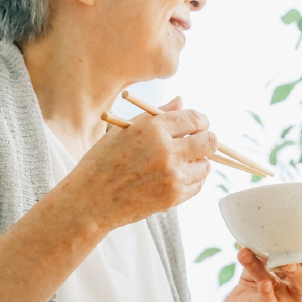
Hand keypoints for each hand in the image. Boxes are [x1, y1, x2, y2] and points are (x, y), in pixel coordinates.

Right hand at [71, 97, 217, 230]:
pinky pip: (197, 185)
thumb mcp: (124, 130)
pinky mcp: (173, 197)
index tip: (198, 126)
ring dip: (198, 162)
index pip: (194, 119)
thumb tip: (181, 100)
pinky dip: (191, 181)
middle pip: (209, 142)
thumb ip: (156, 114)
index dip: (200, 121)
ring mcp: (172, 176)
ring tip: (180, 163)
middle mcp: (166, 151)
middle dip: (207, 140)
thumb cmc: (103, 162)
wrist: (91, 200)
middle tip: (198, 143)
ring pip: (205, 166)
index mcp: (153, 128)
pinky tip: (175, 178)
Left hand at [224, 247, 301, 301]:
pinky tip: (264, 284)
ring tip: (277, 263)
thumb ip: (267, 251)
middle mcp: (296, 292)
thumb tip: (265, 234)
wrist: (237, 301)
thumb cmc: (257, 277)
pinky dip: (266, 293)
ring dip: (280, 276)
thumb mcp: (263, 262)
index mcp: (300, 278)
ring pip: (283, 288)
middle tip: (293, 261)